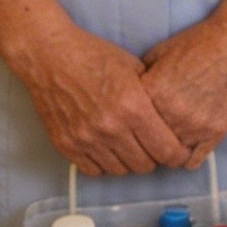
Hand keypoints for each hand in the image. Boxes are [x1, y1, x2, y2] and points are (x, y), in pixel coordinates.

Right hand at [12, 23, 190, 177]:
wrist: (49, 55)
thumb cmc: (93, 55)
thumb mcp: (134, 67)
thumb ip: (153, 98)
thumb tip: (172, 123)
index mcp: (133, 105)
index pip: (167, 150)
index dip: (177, 154)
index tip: (177, 151)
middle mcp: (110, 127)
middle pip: (145, 165)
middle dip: (153, 157)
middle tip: (151, 145)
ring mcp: (86, 139)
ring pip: (120, 171)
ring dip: (128, 161)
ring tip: (127, 145)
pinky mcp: (66, 145)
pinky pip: (94, 170)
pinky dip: (103, 163)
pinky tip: (106, 147)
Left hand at [139, 18, 226, 168]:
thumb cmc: (197, 44)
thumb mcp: (158, 54)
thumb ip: (140, 79)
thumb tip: (125, 99)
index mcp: (154, 91)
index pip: (129, 122)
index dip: (127, 123)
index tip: (128, 125)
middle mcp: (173, 112)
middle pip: (146, 143)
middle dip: (143, 141)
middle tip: (144, 138)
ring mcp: (195, 126)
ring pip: (169, 157)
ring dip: (165, 151)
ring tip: (164, 142)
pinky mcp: (215, 134)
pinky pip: (193, 160)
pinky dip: (186, 157)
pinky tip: (183, 146)